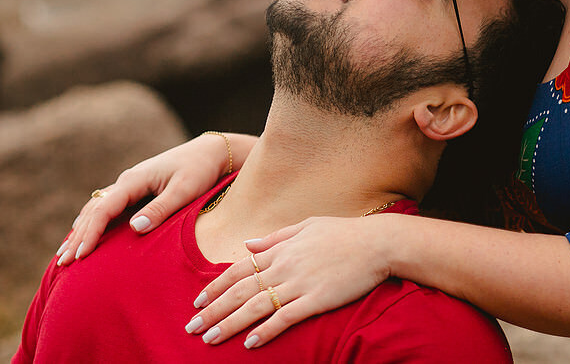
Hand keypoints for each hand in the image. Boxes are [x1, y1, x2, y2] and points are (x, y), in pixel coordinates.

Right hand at [56, 132, 247, 265]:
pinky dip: (92, 222)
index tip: (81, 255)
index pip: (104, 210)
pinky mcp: (136, 190)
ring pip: (97, 208)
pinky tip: (84, 234)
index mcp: (135, 180)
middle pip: (94, 211)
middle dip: (78, 236)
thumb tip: (134, 228)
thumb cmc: (200, 170)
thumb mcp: (184, 190)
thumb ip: (161, 209)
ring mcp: (130, 184)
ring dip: (81, 230)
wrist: (210, 151)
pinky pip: (106, 207)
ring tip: (65, 253)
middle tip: (62, 262)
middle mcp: (127, 181)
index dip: (91, 233)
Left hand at [184, 215, 396, 347]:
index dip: (216, 286)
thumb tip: (248, 244)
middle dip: (213, 310)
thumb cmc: (344, 233)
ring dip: (230, 324)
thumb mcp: (306, 226)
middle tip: (191, 328)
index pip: (239, 268)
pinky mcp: (317, 299)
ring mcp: (300, 283)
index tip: (198, 301)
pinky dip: (267, 330)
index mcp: (281, 249)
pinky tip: (251, 344)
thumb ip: (275, 237)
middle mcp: (285, 266)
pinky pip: (285, 318)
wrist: (378, 242)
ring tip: (210, 339)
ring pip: (256, 306)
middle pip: (240, 291)